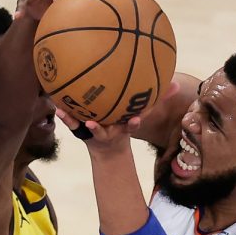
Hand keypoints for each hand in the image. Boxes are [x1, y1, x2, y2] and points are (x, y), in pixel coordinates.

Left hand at [56, 80, 180, 147]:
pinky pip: (72, 123)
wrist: (108, 150)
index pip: (130, 125)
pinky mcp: (80, 130)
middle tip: (92, 123)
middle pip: (104, 130)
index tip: (134, 120)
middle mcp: (108, 131)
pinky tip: (57, 106)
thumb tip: (178, 84)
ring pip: (85, 128)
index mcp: (123, 126)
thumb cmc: (125, 124)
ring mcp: (93, 131)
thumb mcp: (142, 113)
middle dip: (99, 129)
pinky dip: (65, 116)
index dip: (132, 124)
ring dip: (76, 122)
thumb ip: (159, 99)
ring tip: (66, 114)